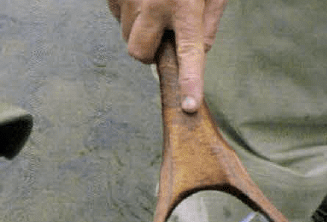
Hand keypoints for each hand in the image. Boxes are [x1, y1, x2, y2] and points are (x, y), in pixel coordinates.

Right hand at [107, 0, 226, 111]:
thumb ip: (209, 20)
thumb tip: (200, 52)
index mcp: (184, 4)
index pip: (189, 52)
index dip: (190, 82)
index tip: (189, 106)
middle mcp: (154, 4)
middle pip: (141, 52)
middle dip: (149, 53)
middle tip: (162, 36)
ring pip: (127, 35)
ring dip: (140, 29)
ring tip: (155, 5)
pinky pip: (117, 15)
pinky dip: (127, 13)